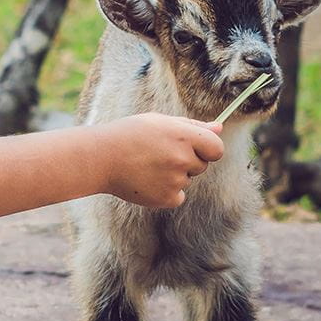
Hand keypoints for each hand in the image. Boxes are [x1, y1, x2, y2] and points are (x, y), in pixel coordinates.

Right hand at [101, 113, 225, 208]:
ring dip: (174, 175)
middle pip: (201, 165)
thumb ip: (193, 126)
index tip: (197, 148)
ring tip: (148, 166)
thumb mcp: (161, 122)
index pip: (216, 149)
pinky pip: (178, 196)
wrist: (101, 157)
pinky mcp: (165, 198)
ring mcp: (175, 180)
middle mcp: (182, 158)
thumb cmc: (130, 134)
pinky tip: (148, 181)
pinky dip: (167, 192)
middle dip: (187, 160)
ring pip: (187, 180)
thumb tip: (220, 127)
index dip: (208, 149)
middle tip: (160, 154)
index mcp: (184, 136)